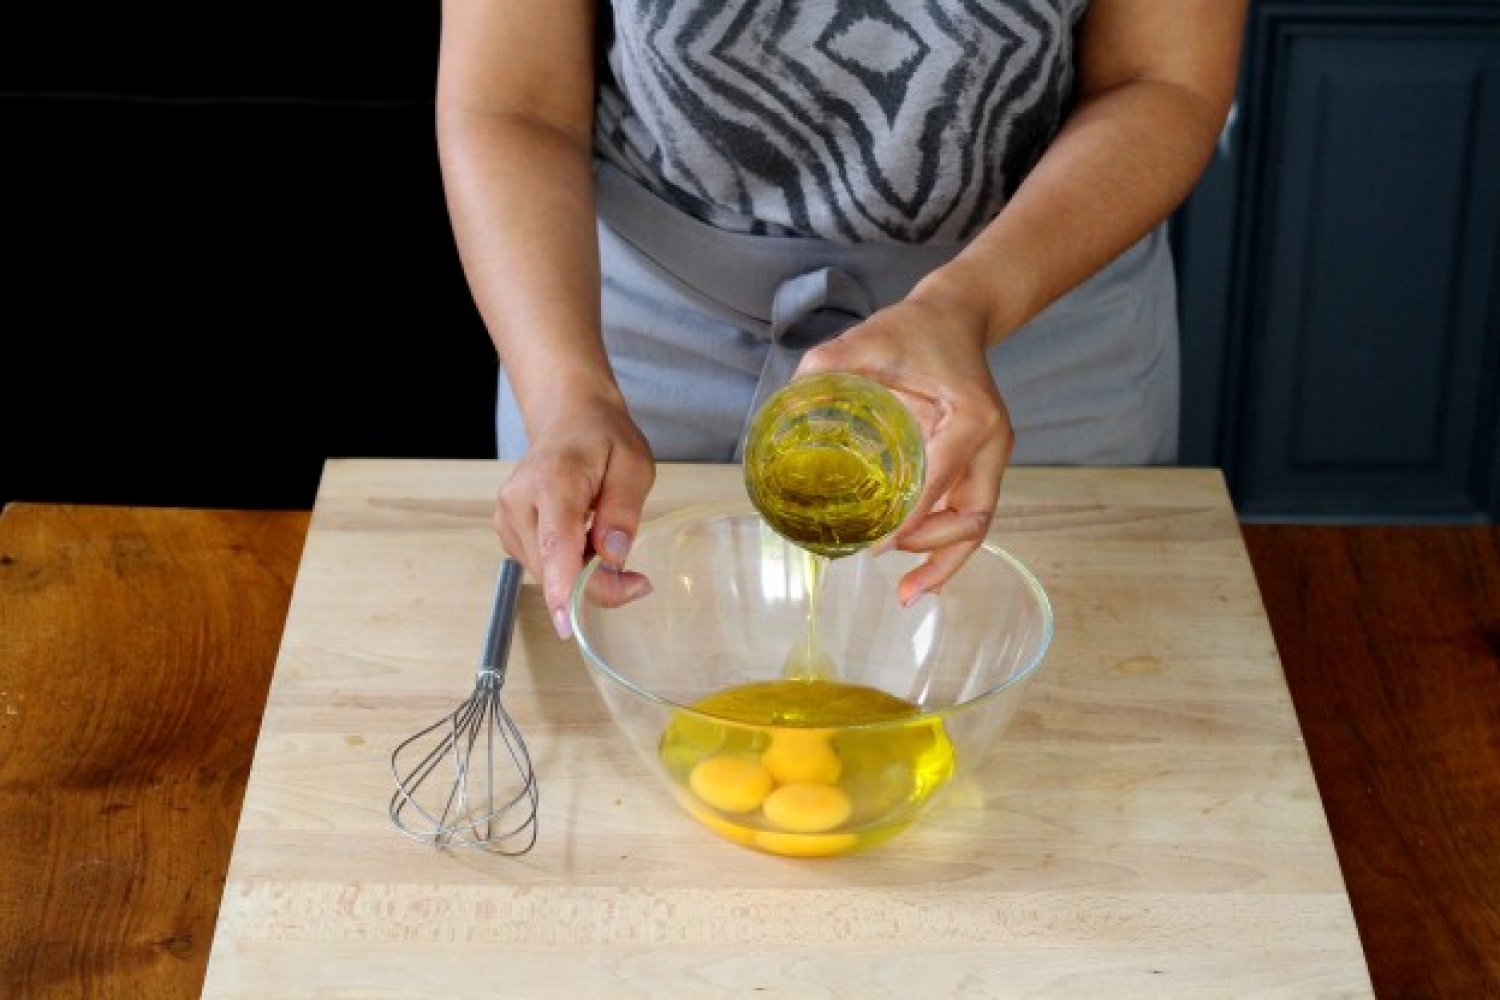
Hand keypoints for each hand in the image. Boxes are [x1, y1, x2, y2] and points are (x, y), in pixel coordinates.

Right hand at [492, 392, 655, 638]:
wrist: (566, 419)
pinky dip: (569, 567)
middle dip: (596, 585)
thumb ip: (623, 510)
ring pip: (548, 575)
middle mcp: (518, 503)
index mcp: (552, 481)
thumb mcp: (633, 464)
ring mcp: (508, 520)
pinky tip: (583, 539)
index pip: (555, 544)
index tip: (569, 625)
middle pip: (554, 570)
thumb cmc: (602, 438)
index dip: (564, 588)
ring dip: (583, 576)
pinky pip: (543, 567)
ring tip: (605, 537)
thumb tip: (613, 556)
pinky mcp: (509, 533)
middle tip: (637, 578)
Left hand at [797, 294, 1012, 605]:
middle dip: (935, 552)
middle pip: (973, 516)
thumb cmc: (916, 329)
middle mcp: (990, 443)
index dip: (912, 516)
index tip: (877, 543)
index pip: (943, 476)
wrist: (958, 316)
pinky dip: (946, 547)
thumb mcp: (871, 338)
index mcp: (971, 417)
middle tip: (891, 577)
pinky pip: (966, 514)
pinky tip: (920, 576)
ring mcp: (988, 457)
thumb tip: (786, 402)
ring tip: (906, 595)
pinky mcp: (977, 465)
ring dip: (945, 561)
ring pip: (975, 524)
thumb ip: (829, 364)